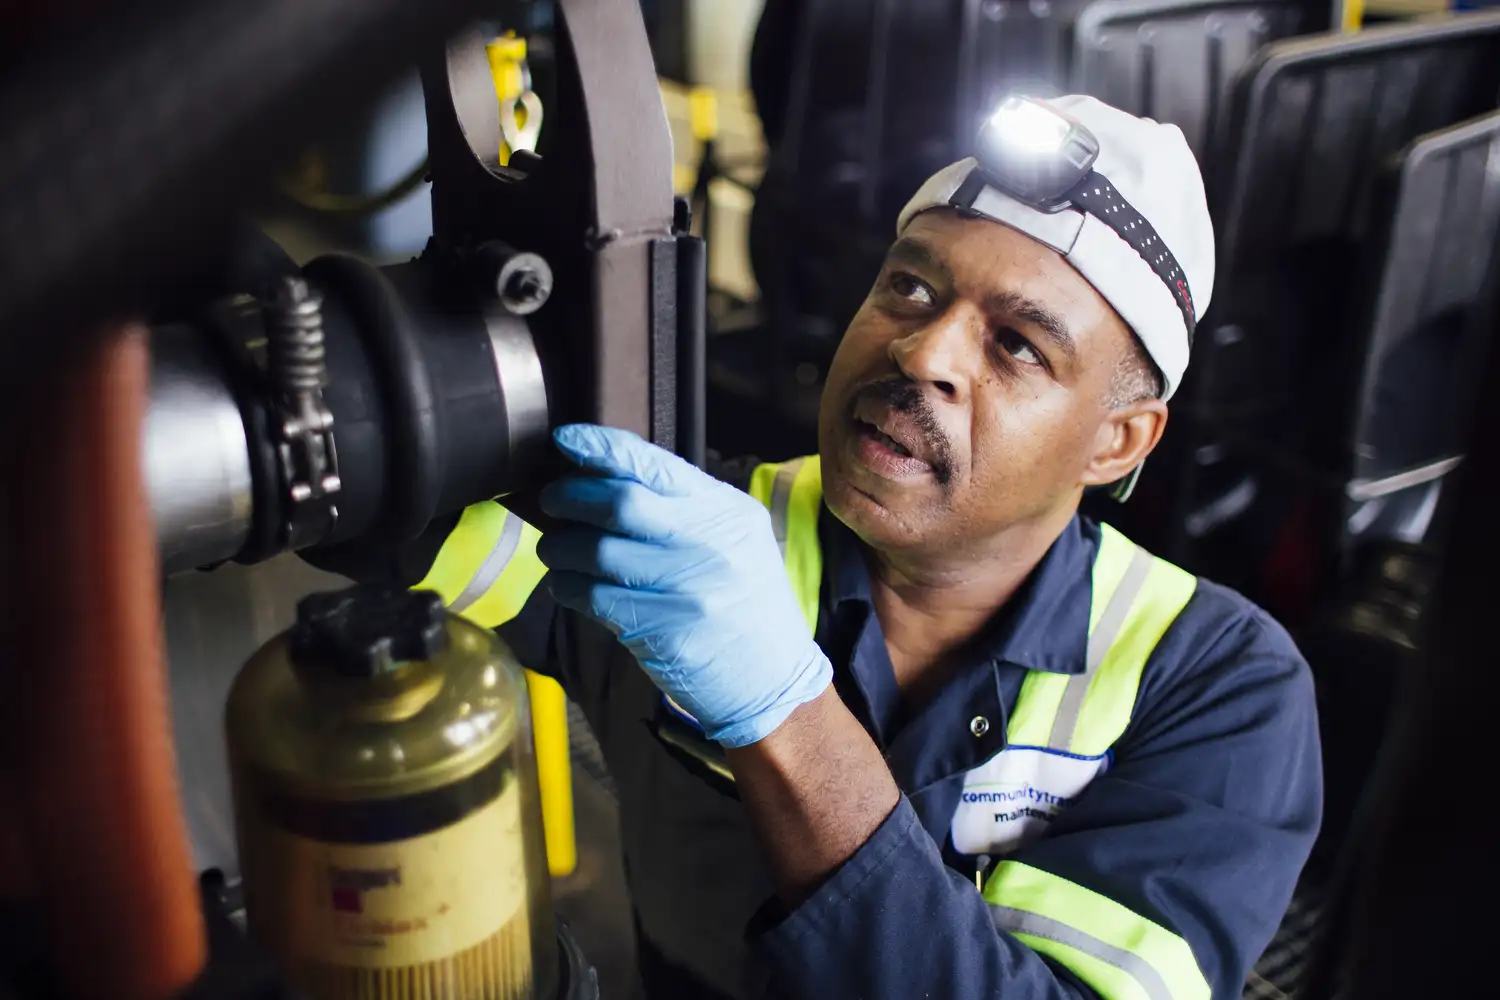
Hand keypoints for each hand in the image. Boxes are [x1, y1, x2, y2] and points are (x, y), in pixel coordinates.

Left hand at [535, 424, 832, 746]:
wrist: (771, 677)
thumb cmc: (744, 602)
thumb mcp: (734, 540)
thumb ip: (682, 508)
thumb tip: (604, 475)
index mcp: (725, 511)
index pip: (654, 464)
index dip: (601, 447)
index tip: (566, 439)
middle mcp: (707, 543)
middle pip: (619, 502)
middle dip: (570, 496)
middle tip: (550, 500)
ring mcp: (684, 588)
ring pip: (596, 550)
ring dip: (558, 546)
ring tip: (554, 549)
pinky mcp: (659, 628)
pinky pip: (592, 596)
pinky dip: (566, 586)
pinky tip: (566, 584)